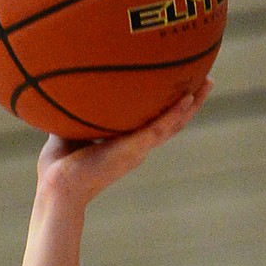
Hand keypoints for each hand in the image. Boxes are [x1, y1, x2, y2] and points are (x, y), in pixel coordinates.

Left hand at [35, 79, 211, 207]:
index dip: (168, 104)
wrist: (57, 185)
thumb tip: (69, 85)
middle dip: (190, 101)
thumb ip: (77, 109)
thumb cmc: (59, 165)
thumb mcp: (70, 127)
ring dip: (192, 105)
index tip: (179, 85)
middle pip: (171, 121)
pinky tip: (189, 98)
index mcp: (125, 142)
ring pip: (174, 124)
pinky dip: (176, 114)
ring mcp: (138, 149)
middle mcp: (136, 146)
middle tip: (206, 80)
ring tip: (208, 83)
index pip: (152, 120)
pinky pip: (160, 129)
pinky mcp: (134, 150)